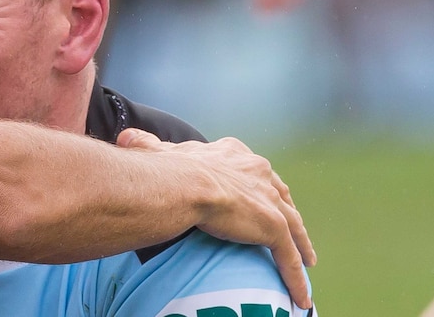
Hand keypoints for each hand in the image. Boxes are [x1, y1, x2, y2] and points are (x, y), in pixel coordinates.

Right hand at [117, 130, 315, 308]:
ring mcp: (268, 200)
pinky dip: (295, 277)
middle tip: (291, 228)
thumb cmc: (167, 169)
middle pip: (281, 195)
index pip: (254, 170)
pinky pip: (288, 257)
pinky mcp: (272, 226)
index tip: (262, 193)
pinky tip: (300, 296)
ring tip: (308, 260)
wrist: (182, 184)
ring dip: (302, 244)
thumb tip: (126, 138)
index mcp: (235, 155)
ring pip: (293, 226)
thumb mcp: (158, 154)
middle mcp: (258, 172)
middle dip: (287, 210)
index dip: (260, 184)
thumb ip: (147, 145)